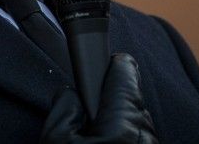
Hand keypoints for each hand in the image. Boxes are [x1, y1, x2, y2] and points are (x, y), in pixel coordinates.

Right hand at [40, 53, 157, 142]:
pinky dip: (126, 138)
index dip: (111, 65)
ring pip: (138, 119)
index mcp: (120, 126)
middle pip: (131, 97)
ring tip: (96, 137)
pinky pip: (142, 138)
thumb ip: (65, 104)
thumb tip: (73, 93)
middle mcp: (144, 138)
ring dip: (120, 120)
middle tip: (88, 116)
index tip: (105, 63)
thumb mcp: (54, 138)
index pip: (125, 75)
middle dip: (110, 99)